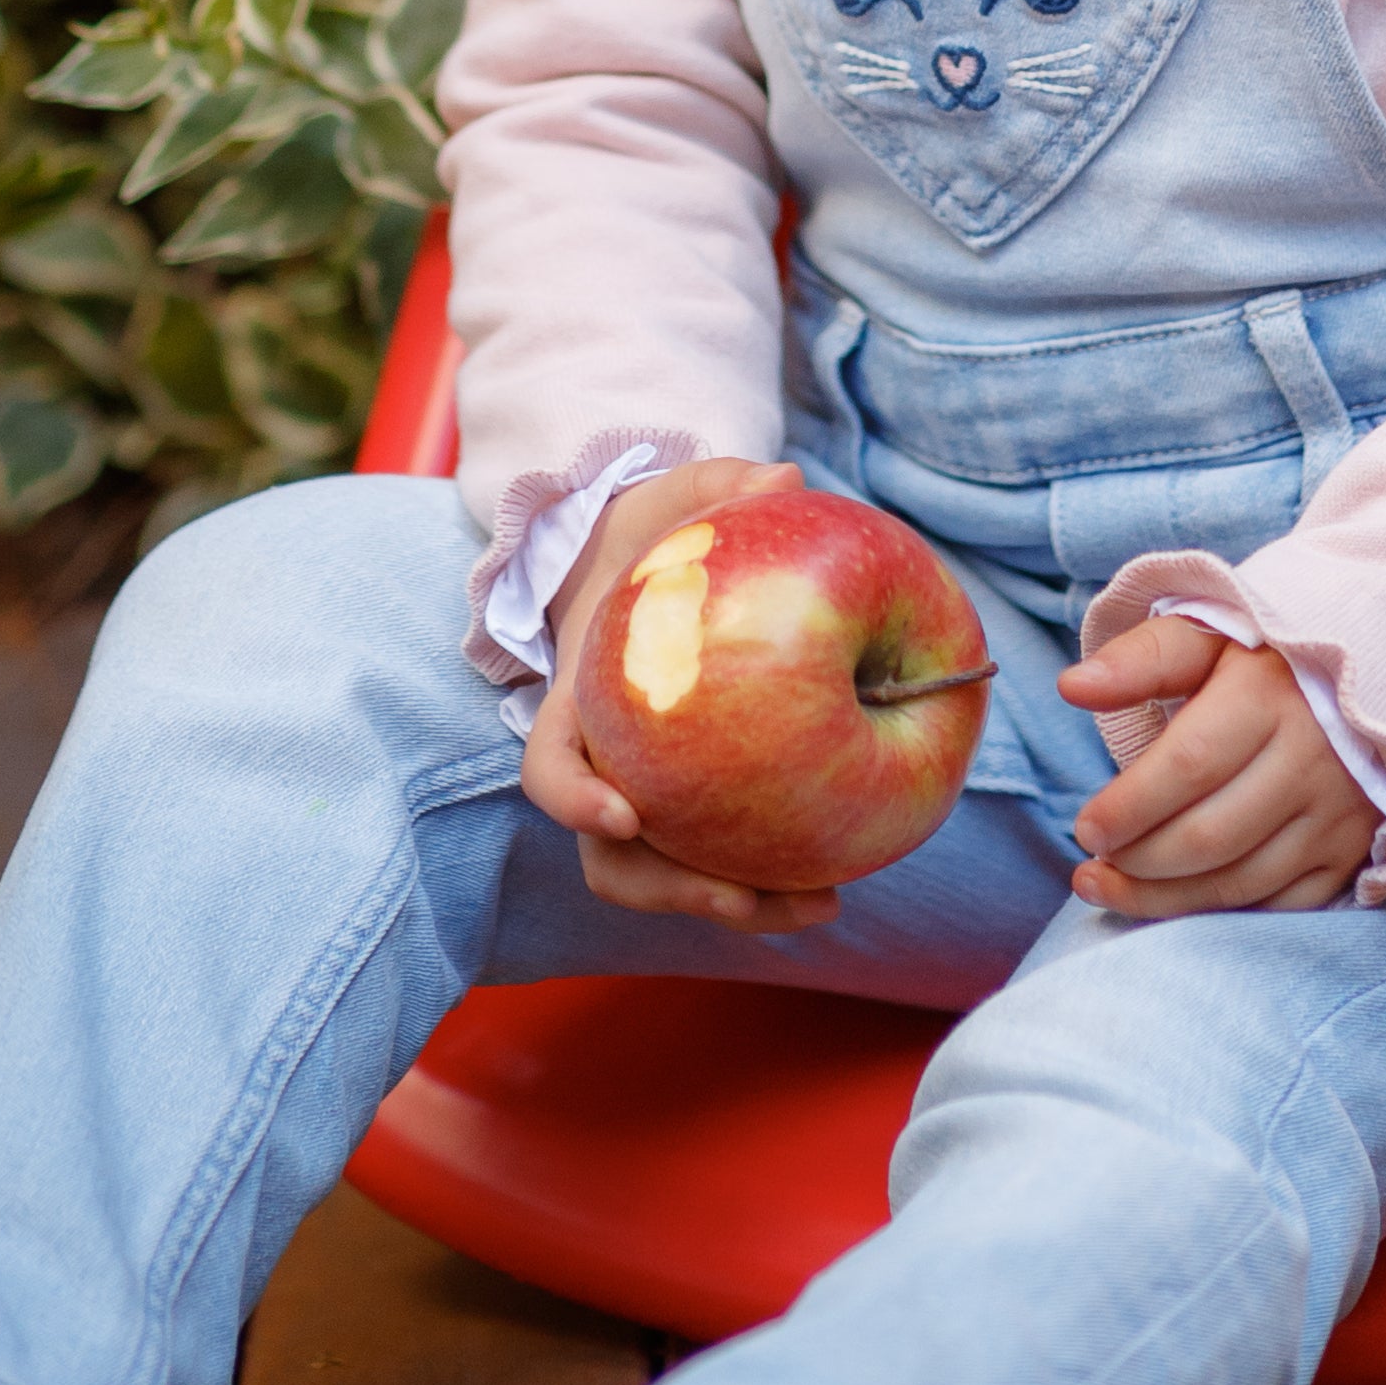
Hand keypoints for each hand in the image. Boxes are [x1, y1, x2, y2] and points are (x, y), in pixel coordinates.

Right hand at [522, 458, 841, 931]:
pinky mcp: (693, 808)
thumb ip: (722, 483)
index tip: (625, 817)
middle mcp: (605, 764)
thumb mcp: (682, 498)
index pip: (550, 767)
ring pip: (665, 879)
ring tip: (816, 905)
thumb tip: (782, 479)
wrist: (646, 574)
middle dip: (674, 887)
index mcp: (581, 703)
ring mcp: (646, 792)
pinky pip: (717, 859)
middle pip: (612, 857)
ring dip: (733, 904)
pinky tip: (834, 888)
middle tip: (743, 898)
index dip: (576, 799)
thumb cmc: (659, 537)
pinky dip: (768, 883)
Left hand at [1058, 613, 1378, 917]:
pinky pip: (1281, 906)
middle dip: (1137, 861)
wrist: (1376, 675)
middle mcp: (1313, 759)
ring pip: (1241, 881)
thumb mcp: (1209, 634)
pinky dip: (1221, 913)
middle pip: (1210, 836)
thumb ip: (1142, 659)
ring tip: (1109, 889)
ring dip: (1164, 899)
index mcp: (1270, 696)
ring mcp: (1338, 814)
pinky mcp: (1351, 853)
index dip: (1129, 807)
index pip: (1189, 766)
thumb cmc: (1269, 658)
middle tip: (1091, 865)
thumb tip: (1072, 687)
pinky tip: (1176, 902)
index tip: (1085, 829)